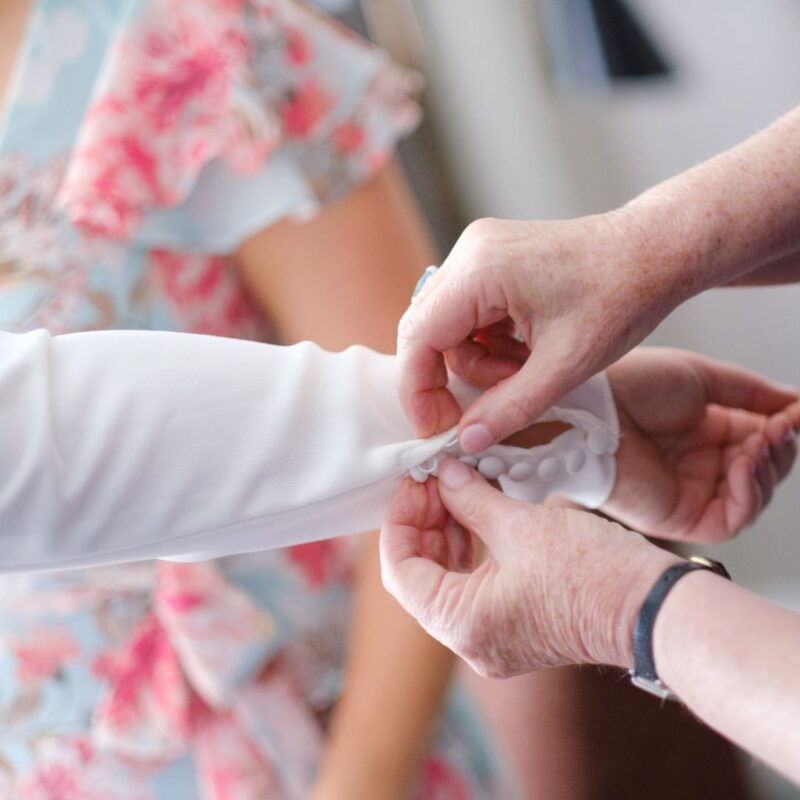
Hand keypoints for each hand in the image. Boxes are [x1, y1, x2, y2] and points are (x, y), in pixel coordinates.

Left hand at [380, 460, 679, 678]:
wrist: (656, 606)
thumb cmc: (591, 572)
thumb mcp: (519, 526)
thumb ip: (469, 499)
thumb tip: (442, 475)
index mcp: (461, 624)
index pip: (400, 571)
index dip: (400, 520)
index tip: (414, 481)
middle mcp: (471, 640)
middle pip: (421, 575)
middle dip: (424, 522)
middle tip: (435, 478)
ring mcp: (495, 636)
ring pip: (448, 577)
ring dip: (447, 531)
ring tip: (456, 487)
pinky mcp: (517, 624)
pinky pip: (476, 583)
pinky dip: (471, 546)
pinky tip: (478, 510)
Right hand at [397, 212, 688, 449]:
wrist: (657, 252)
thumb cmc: (622, 297)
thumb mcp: (566, 366)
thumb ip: (510, 408)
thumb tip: (466, 441)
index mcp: (480, 271)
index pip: (418, 338)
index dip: (420, 390)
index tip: (437, 428)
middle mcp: (470, 253)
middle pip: (426, 332)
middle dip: (453, 377)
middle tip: (487, 408)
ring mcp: (479, 252)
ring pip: (448, 328)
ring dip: (480, 363)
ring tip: (527, 370)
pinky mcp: (491, 259)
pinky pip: (468, 315)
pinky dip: (490, 344)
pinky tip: (527, 350)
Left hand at [604, 348, 799, 541]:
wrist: (592, 409)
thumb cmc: (631, 386)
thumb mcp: (702, 377)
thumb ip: (751, 392)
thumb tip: (796, 401)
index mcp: (702, 428)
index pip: (760, 436)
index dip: (785, 426)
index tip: (799, 412)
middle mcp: (697, 461)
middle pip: (763, 468)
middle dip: (782, 447)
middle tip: (783, 426)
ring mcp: (690, 491)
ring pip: (754, 495)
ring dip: (769, 468)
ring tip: (761, 440)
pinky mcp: (680, 517)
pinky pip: (732, 519)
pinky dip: (750, 493)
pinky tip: (744, 464)